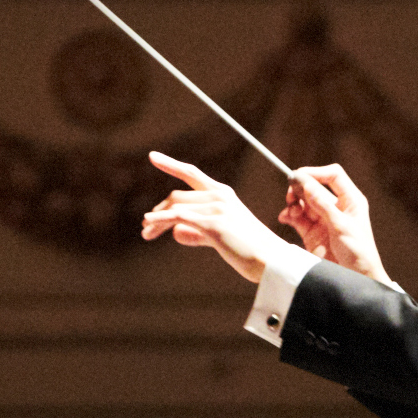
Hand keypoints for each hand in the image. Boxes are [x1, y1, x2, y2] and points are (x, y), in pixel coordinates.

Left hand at [142, 152, 292, 282]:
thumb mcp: (220, 237)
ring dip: (156, 221)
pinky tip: (149, 224)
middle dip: (159, 210)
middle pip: (177, 196)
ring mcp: (218, 208)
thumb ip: (198, 233)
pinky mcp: (214, 224)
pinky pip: (180, 218)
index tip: (152, 157)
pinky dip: (161, 220)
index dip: (171, 165)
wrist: (271, 261)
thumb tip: (175, 233)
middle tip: (146, 227)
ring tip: (146, 233)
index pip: (192, 174)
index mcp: (224, 194)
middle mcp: (220, 196)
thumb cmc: (249, 251)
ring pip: (176, 207)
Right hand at [278, 165, 391, 285]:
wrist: (355, 279)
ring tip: (291, 211)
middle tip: (290, 194)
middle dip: (300, 188)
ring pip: (303, 202)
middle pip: (314, 187)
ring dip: (294, 203)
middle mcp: (337, 207)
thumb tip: (305, 182)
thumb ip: (322, 204)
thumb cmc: (359, 253)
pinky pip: (297, 218)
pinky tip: (285, 217)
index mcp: (351, 200)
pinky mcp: (312, 233)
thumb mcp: (341, 226)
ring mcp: (324, 220)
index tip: (299, 176)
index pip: (333, 176)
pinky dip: (289, 215)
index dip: (316, 172)